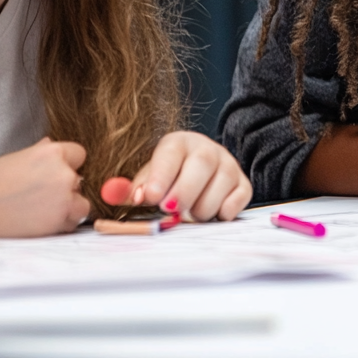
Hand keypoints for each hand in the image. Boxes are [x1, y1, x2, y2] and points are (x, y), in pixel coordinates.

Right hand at [0, 138, 88, 236]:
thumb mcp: (16, 159)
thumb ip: (40, 153)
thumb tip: (51, 144)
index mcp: (52, 152)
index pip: (79, 154)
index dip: (67, 165)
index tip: (54, 173)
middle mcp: (63, 173)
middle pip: (80, 179)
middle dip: (66, 187)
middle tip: (41, 195)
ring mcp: (64, 197)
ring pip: (81, 202)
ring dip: (68, 207)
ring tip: (41, 210)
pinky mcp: (59, 220)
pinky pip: (72, 222)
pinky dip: (61, 224)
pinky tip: (40, 221)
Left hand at [101, 132, 250, 221]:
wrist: (195, 175)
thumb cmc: (167, 181)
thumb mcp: (146, 181)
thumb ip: (130, 189)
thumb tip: (115, 193)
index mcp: (179, 144)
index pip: (172, 153)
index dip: (161, 175)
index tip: (151, 197)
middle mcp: (207, 149)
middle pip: (202, 163)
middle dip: (185, 191)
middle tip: (169, 210)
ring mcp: (228, 165)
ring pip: (222, 183)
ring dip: (202, 207)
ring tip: (188, 213)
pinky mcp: (242, 182)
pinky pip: (240, 197)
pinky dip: (225, 210)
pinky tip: (210, 213)